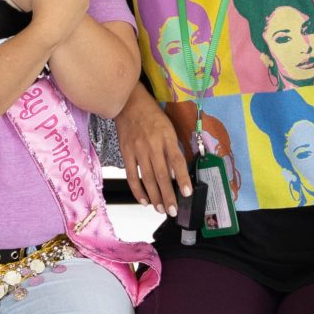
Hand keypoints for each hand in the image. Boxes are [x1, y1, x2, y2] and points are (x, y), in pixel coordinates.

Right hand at [116, 88, 190, 214]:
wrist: (128, 103)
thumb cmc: (152, 115)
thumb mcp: (168, 127)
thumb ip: (173, 148)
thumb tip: (176, 173)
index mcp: (166, 137)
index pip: (177, 161)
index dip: (182, 178)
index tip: (187, 193)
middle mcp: (152, 145)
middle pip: (162, 175)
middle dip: (168, 195)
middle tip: (173, 210)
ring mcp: (138, 150)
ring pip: (148, 178)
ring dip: (155, 196)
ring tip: (161, 209)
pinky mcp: (126, 153)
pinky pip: (132, 175)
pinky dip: (138, 190)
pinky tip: (144, 200)